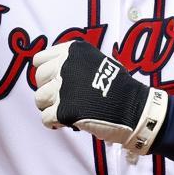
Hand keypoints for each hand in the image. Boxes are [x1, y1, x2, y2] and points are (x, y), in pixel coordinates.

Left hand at [33, 41, 168, 153]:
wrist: (134, 109)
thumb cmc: (119, 87)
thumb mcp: (98, 61)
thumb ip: (75, 63)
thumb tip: (53, 71)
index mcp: (72, 51)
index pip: (39, 59)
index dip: (46, 72)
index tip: (54, 81)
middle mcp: (65, 66)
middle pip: (39, 79)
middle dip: (48, 90)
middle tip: (62, 98)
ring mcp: (63, 88)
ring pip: (39, 99)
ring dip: (50, 107)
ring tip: (65, 111)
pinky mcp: (64, 111)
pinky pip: (45, 118)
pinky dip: (54, 123)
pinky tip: (66, 122)